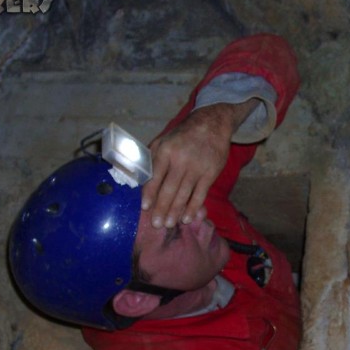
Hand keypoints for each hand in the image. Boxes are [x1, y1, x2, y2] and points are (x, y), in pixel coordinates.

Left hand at [143, 99, 258, 227]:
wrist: (212, 125)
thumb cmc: (183, 135)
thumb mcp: (164, 140)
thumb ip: (152, 157)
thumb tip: (137, 175)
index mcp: (166, 152)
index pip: (155, 176)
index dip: (150, 193)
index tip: (145, 207)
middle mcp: (181, 160)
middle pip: (169, 189)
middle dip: (161, 208)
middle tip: (156, 224)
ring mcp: (196, 168)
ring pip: (184, 194)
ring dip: (175, 212)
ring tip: (168, 224)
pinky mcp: (210, 174)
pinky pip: (200, 194)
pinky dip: (193, 208)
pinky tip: (187, 218)